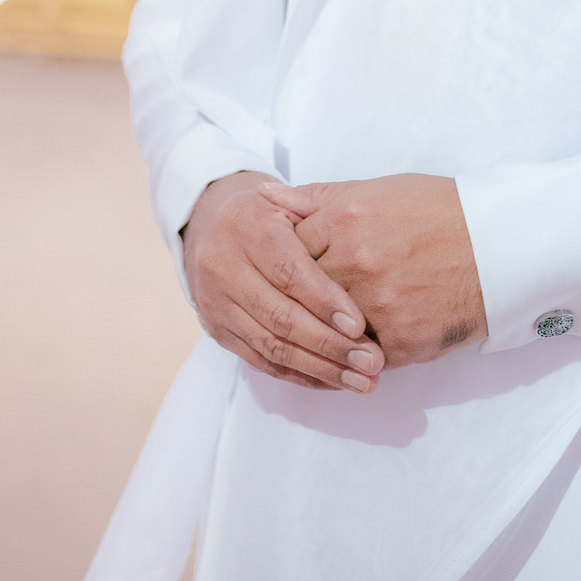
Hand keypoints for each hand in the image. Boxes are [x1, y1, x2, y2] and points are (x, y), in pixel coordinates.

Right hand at [182, 171, 384, 392]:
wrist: (209, 222)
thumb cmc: (266, 211)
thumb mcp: (289, 200)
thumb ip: (320, 217)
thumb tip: (358, 255)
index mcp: (247, 227)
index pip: (287, 271)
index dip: (323, 301)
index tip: (359, 325)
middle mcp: (224, 267)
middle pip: (279, 316)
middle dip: (329, 344)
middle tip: (371, 361)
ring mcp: (216, 302)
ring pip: (271, 346)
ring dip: (319, 368)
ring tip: (361, 381)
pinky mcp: (217, 330)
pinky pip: (260, 361)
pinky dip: (299, 374)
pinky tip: (332, 380)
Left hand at [258, 174, 486, 368]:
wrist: (499, 245)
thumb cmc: (436, 211)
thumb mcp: (375, 190)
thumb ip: (315, 198)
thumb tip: (263, 198)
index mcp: (345, 220)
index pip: (288, 251)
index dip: (288, 262)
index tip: (293, 268)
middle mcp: (356, 262)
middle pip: (302, 294)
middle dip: (303, 299)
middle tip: (307, 302)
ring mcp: (378, 304)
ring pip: (329, 330)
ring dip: (328, 331)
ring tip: (335, 326)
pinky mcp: (401, 341)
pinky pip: (362, 356)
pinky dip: (359, 353)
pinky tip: (364, 343)